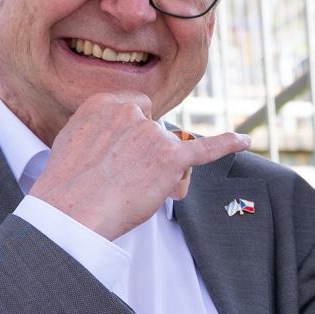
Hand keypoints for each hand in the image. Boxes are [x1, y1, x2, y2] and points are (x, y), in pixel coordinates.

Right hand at [30, 93, 246, 240]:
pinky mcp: (171, 158)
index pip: (140, 108)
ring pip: (172, 149)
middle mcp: (132, 112)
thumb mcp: (75, 138)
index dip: (137, 133)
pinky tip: (244, 141)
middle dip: (150, 154)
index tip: (127, 152)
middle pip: (158, 131)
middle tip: (127, 179)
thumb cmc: (70, 183)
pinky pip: (206, 148)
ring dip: (161, 171)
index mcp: (106, 103)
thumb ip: (102, 127)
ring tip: (135, 190)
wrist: (71, 211)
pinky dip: (228, 144)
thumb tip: (121, 134)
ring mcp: (153, 133)